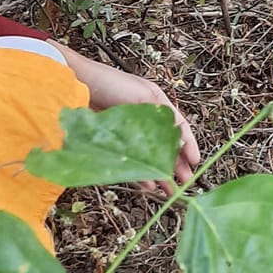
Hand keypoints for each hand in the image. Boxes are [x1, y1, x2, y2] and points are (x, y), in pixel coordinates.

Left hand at [57, 47, 200, 187]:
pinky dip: (140, 171)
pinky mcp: (113, 141)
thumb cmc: (111, 84)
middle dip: (177, 163)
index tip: (196, 163)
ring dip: (159, 171)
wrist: (76, 84)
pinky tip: (146, 182)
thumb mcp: (143, 95)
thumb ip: (162, 116)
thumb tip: (176, 139)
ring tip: (168, 188)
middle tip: (185, 183)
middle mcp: (145, 118)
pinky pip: (132, 160)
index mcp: (157, 103)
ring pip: (149, 155)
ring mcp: (129, 131)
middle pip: (166, 144)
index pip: (179, 127)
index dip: (189, 145)